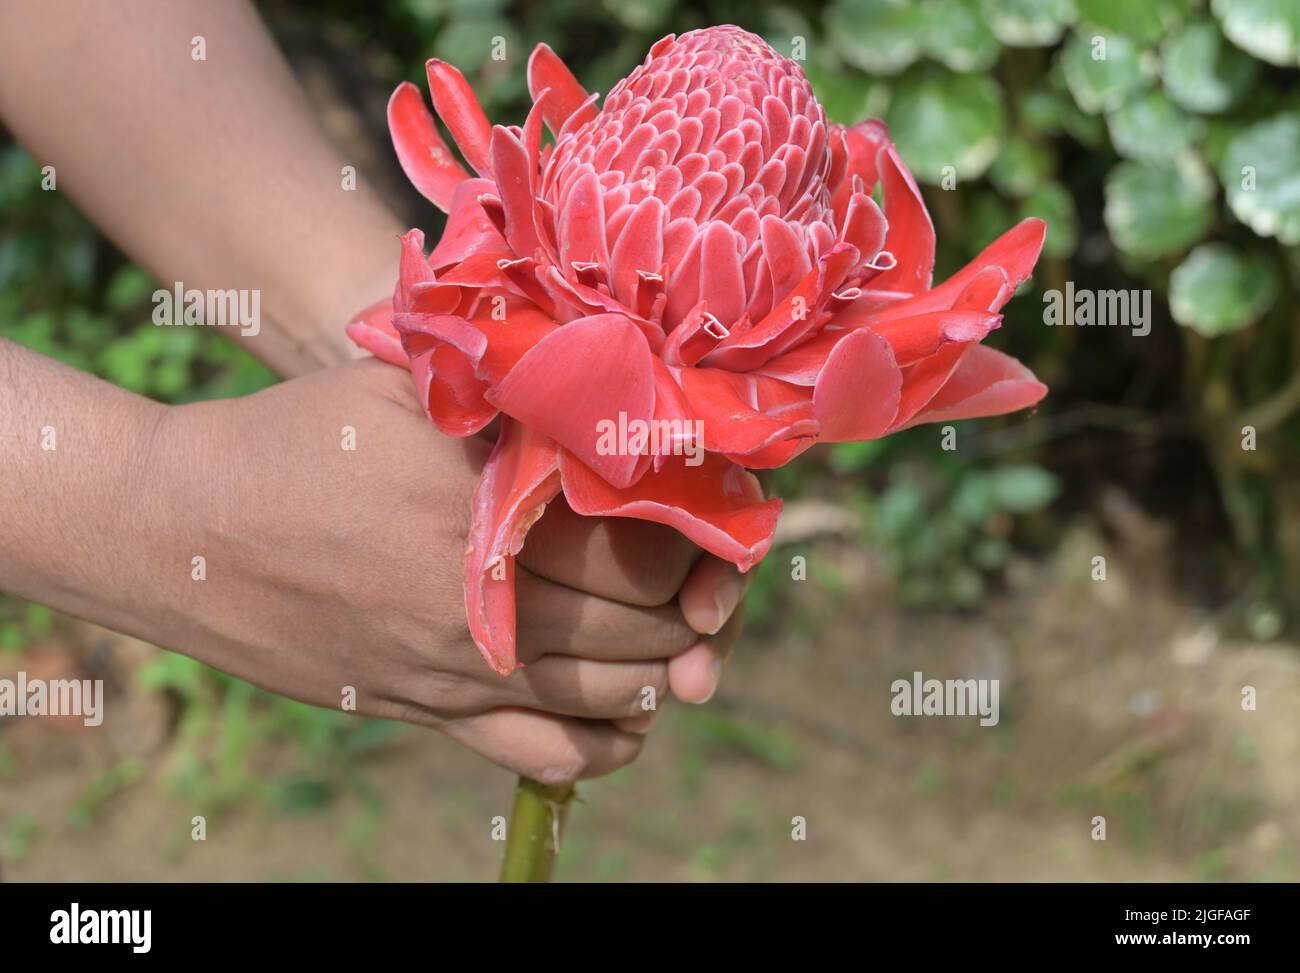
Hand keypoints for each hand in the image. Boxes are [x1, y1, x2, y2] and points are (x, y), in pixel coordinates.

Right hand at [137, 359, 746, 783]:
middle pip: (639, 624)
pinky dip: (604, 743)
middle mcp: (484, 607)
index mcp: (486, 517)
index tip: (709, 511)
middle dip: (692, 601)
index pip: (639, 542)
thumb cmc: (295, 443)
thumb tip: (602, 391)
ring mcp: (457, 672)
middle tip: (705, 573)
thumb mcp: (403, 392)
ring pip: (608, 694)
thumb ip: (504, 396)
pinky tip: (628, 716)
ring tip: (676, 632)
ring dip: (664, 666)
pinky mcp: (428, 711)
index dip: (694, 531)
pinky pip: (544, 756)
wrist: (185, 533)